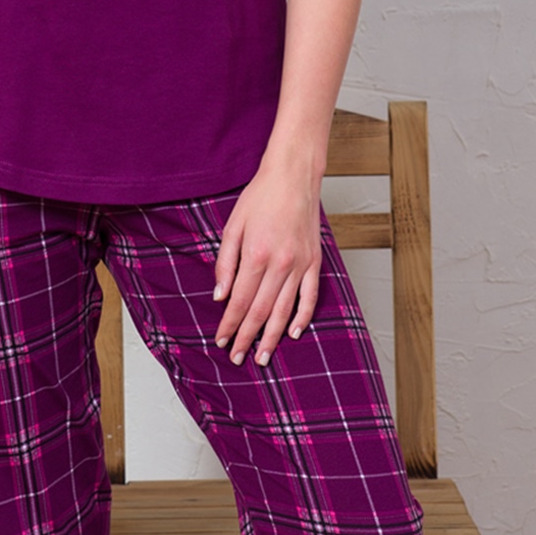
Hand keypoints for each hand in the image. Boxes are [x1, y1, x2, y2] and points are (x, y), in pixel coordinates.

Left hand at [212, 159, 322, 365]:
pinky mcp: (315, 262)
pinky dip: (302, 317)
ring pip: (284, 310)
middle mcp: (280, 264)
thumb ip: (225, 263)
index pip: (239, 301)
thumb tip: (220, 296)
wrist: (293, 177)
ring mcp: (300, 264)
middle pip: (260, 311)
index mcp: (256, 255)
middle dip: (247, 338)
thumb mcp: (232, 226)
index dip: (230, 324)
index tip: (221, 340)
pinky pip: (309, 296)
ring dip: (272, 337)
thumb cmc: (260, 198)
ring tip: (264, 357)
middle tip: (237, 357)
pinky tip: (292, 333)